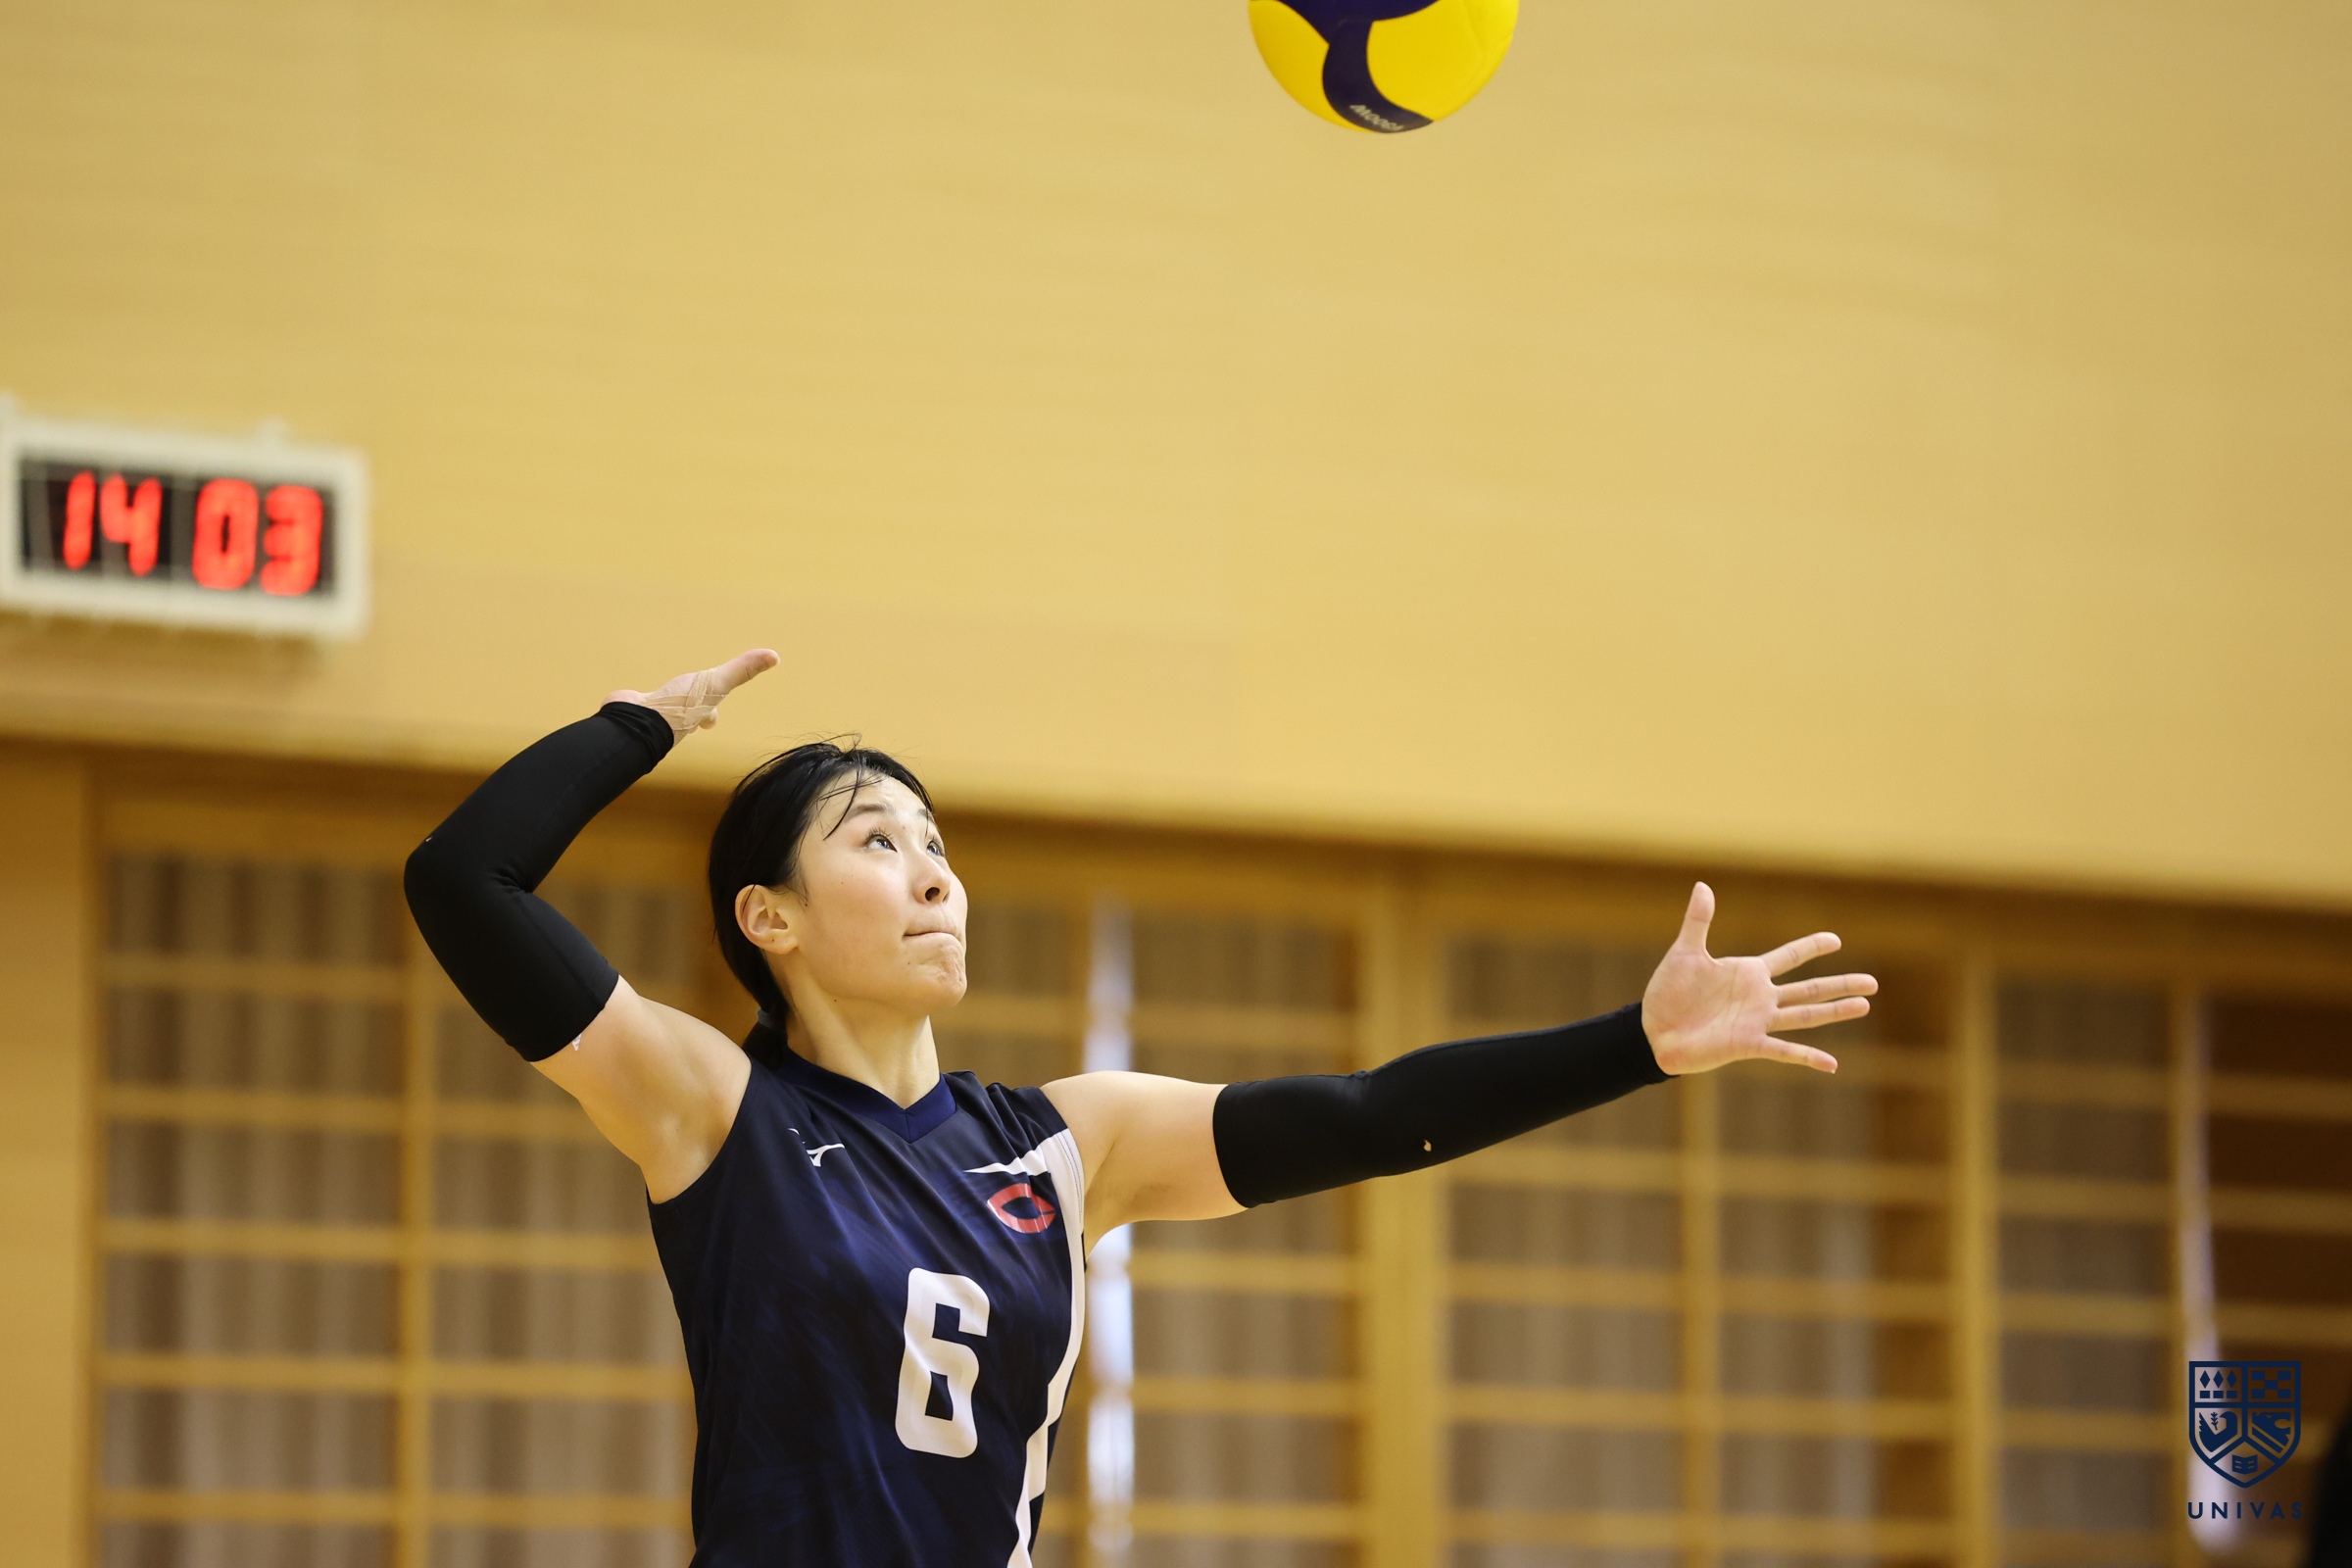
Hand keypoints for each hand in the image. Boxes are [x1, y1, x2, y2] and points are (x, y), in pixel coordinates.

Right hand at [610, 648, 779, 739]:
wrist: (639, 719)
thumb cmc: (681, 706)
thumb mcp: (717, 684)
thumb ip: (743, 670)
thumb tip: (775, 656)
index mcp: (695, 714)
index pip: (707, 714)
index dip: (710, 715)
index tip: (712, 719)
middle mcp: (676, 719)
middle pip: (683, 719)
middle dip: (684, 717)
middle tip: (682, 712)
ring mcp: (653, 716)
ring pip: (659, 713)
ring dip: (658, 710)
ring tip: (654, 706)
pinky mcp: (631, 709)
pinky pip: (634, 706)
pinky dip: (632, 704)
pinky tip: (626, 701)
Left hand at [1639, 883, 1874, 1075]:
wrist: (1653, 1031)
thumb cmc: (1668, 993)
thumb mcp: (1685, 952)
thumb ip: (1698, 921)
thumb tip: (1702, 886)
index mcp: (1748, 973)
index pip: (1788, 956)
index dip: (1811, 947)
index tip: (1836, 939)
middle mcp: (1760, 998)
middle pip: (1809, 989)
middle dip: (1840, 984)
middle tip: (1873, 983)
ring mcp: (1757, 1022)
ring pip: (1805, 1015)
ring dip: (1834, 1011)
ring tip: (1864, 1006)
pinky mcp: (1747, 1044)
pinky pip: (1783, 1050)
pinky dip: (1807, 1057)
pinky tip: (1831, 1064)